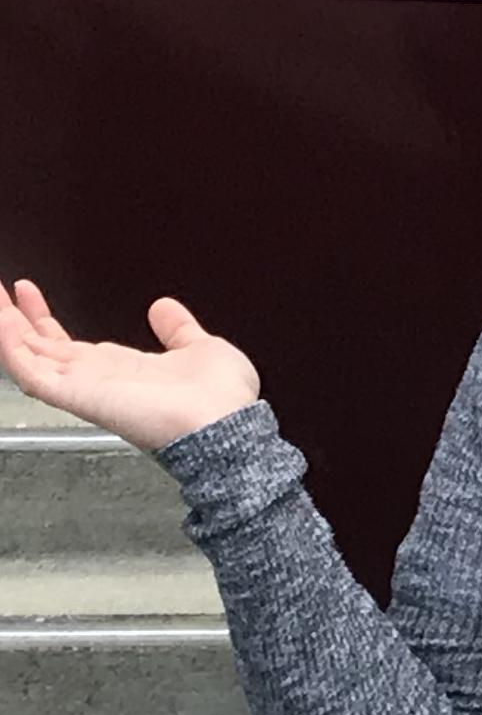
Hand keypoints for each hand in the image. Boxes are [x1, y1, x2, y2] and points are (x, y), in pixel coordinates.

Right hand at [0, 277, 259, 453]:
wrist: (225, 423)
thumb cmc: (222, 398)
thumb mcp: (200, 347)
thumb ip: (177, 329)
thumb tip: (162, 307)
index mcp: (121, 369)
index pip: (68, 344)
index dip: (44, 318)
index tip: (28, 291)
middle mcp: (97, 379)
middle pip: (40, 348)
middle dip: (14, 320)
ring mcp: (84, 388)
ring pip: (27, 357)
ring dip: (6, 328)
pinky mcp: (77, 397)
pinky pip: (31, 373)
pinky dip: (11, 347)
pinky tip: (2, 322)